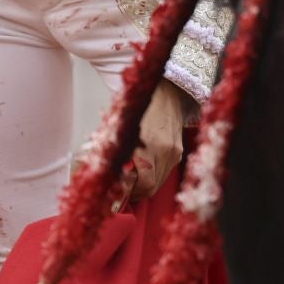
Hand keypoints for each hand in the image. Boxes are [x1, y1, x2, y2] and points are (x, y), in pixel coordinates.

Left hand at [126, 80, 190, 203]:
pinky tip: (142, 169)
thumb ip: (115, 151)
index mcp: (149, 144)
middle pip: (150, 187)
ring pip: (158, 182)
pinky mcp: (178, 151)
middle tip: (121, 190)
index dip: (128, 192)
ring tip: (130, 180)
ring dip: (144, 185)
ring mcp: (174, 151)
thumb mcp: (121, 126)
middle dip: (134, 192)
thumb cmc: (138, 107)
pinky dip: (153, 175)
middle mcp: (165, 150)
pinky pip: (164, 172)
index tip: (116, 192)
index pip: (143, 183)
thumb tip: (105, 174)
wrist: (165, 91)